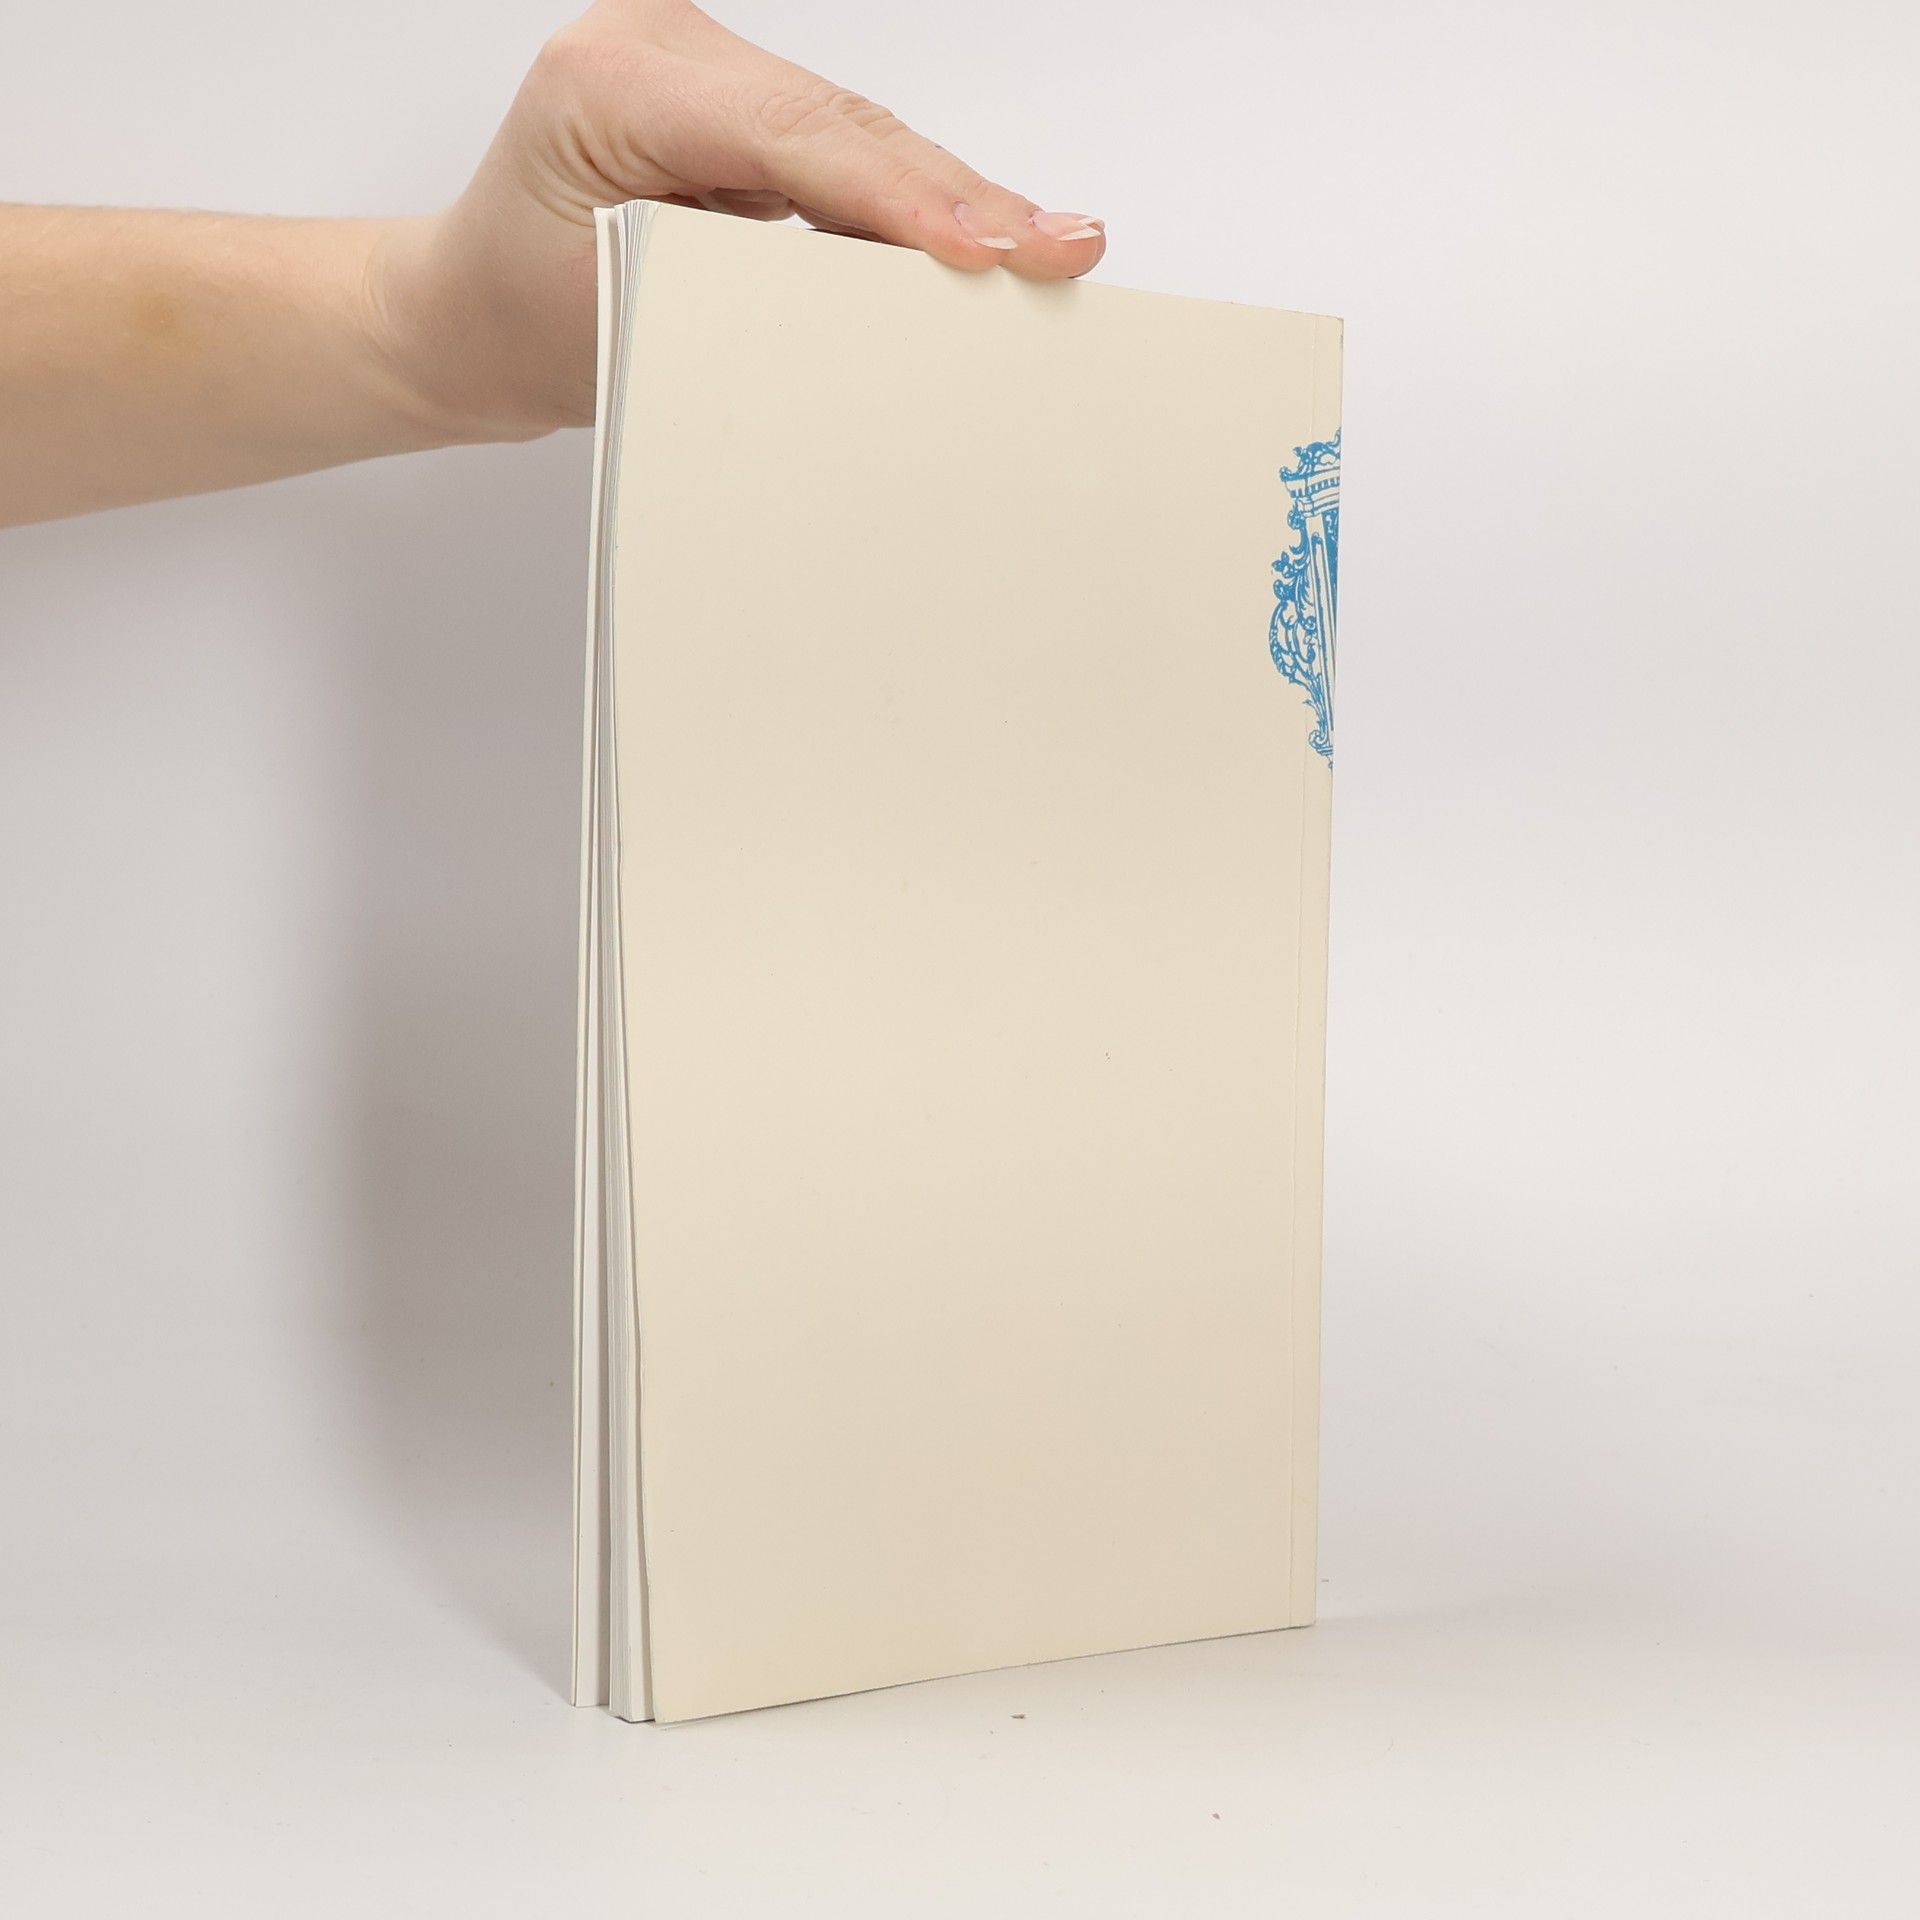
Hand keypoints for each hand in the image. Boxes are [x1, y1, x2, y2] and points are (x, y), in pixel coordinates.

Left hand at [376, 0, 1107, 439]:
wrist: (470, 319)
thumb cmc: (519, 320)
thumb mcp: (622, 323)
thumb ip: (747, 300)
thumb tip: (883, 308)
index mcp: (615, 82)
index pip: (794, 134)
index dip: (900, 195)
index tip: (982, 250)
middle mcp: (663, 52)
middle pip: (846, 124)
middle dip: (958, 198)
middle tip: (1058, 247)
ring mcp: (705, 73)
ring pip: (860, 134)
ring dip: (954, 201)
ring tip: (1047, 248)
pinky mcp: (737, 113)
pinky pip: (845, 154)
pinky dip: (912, 207)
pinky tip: (987, 238)